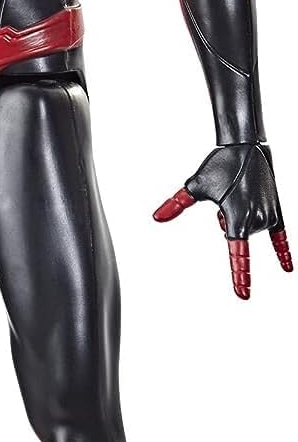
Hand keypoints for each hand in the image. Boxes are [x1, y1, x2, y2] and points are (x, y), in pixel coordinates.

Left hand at [153, 142, 291, 299]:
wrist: (244, 146)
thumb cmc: (219, 165)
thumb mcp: (194, 187)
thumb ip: (177, 205)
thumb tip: (157, 217)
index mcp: (236, 221)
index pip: (238, 257)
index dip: (240, 277)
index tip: (243, 295)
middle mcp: (255, 221)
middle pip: (236, 236)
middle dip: (227, 220)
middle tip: (228, 194)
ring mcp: (268, 216)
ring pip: (251, 230)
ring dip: (242, 217)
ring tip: (240, 192)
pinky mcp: (276, 209)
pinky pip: (281, 236)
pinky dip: (282, 252)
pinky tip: (286, 268)